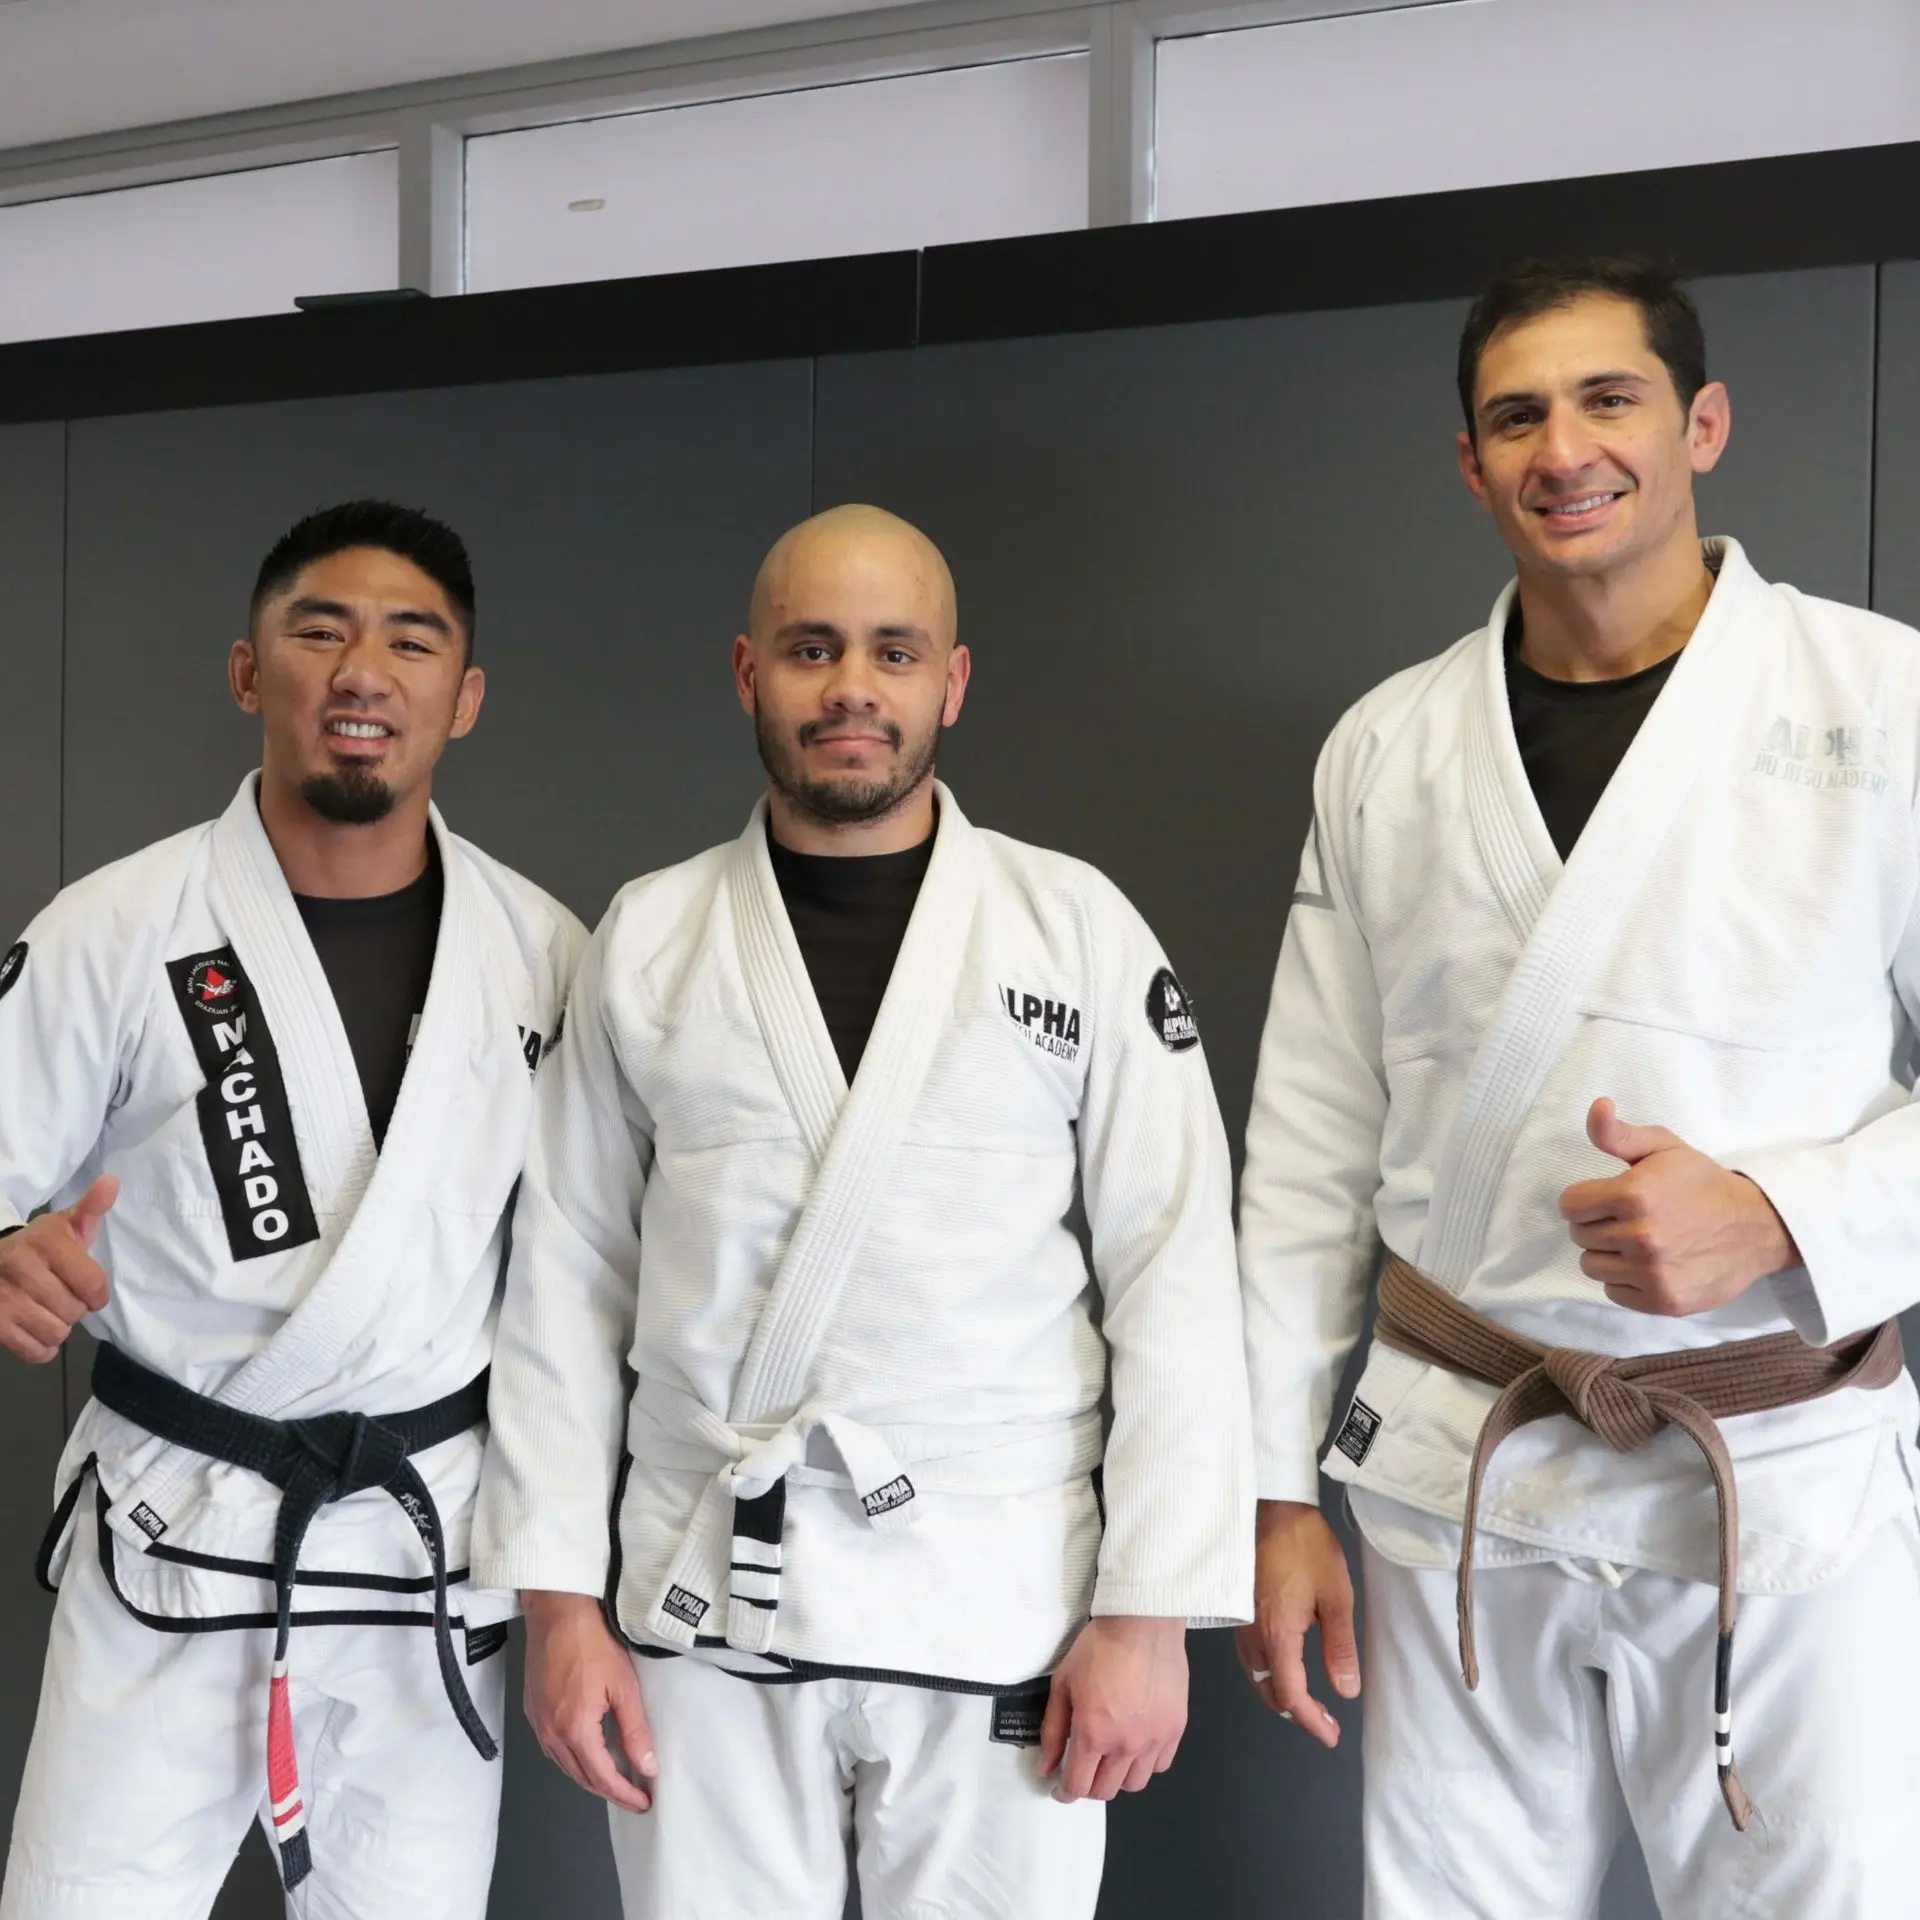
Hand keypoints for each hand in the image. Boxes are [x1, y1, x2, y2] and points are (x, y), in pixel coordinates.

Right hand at [0, 1176, 116, 1363]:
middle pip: (76, 1312)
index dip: (97, 1294)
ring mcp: (3, 1298)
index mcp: (46, 1243)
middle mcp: (21, 1269)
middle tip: (60, 1295)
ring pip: (57, 1333)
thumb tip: (112, 1182)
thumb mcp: (63, 1226)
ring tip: (46, 1310)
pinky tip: (34, 1329)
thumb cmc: (35, 1246)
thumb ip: (91, 1209)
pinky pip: (35, 1352)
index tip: (88, 1289)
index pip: (94, 1287)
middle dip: (74, 1308)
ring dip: (58, 1328)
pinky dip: (41, 1347)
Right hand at [522, 1590, 657, 1812]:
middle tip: (634, 1795)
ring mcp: (538, 1723)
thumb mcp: (623, 1686)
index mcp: (574, 1729)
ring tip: (616, 1780)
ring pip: (565, 1766)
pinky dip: (573, 1759)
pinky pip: (553, 1749)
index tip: (643, 1802)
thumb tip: (647, 1766)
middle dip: (609, 1791)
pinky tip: (588, 1754)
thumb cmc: (592, 1641)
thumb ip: (635, 1730)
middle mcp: (551, 1733)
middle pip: (581, 1777)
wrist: (557, 1612)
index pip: (602, 1777)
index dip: (624, 1794)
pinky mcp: (533, 1711)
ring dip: (590, 1777)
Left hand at [1039, 1615, 1187, 1802]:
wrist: (1142, 1623)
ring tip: (1111, 1758)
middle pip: (1106, 1791)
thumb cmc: (1100, 1647)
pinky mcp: (1176, 1728)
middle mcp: (1126, 1744)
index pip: (1078, 1785)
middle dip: (1089, 1786)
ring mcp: (1155, 1739)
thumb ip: (1053, 1730)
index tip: (1061, 1788)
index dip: (1065, 1792)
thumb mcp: (1063, 1684)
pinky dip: (1146, 1763)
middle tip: (1083, 1769)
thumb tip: (1046, 1766)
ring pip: (1135, 1783)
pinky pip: (1161, 1764)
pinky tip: (1137, 1745)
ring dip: (1118, 1777)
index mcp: (1093, 1733)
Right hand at [1234, 1498, 1358, 1747]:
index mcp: (1278, 1635)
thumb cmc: (1306, 1547)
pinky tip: (1283, 1665)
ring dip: (1279, 1692)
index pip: (1291, 1694)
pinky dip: (1267, 1671)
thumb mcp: (1336, 1596)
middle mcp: (1252, 1635)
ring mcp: (1239, 1622)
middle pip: (1268, 1690)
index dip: (1311, 1720)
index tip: (1331, 1735)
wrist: (1270, 1505)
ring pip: (1255, 1674)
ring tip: (1307, 1699)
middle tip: (1325, 1721)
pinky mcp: (1236, 1608)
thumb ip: (1340, 1647)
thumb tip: (1346, 1691)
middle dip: (1295, 1711)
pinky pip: (1249, 1655)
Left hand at [1560, 1098, 1798, 1317]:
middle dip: (1598, 1224)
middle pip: (1579, 1235)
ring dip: (1608, 1254)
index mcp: (1634, 1195)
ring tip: (1638, 1241)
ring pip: (1592, 1266)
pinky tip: (1649, 1264)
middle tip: (1629, 1218)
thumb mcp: (1663, 1147)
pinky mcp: (1663, 1301)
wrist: (1756, 1227)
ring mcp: (1653, 1272)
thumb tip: (1597, 1106)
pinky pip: (1613, 1292)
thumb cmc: (1702, 1183)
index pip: (1569, 1205)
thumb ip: (1619, 1132)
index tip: (1606, 1198)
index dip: (1584, 1198)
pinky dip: (1625, 1280)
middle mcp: (1641, 1236)